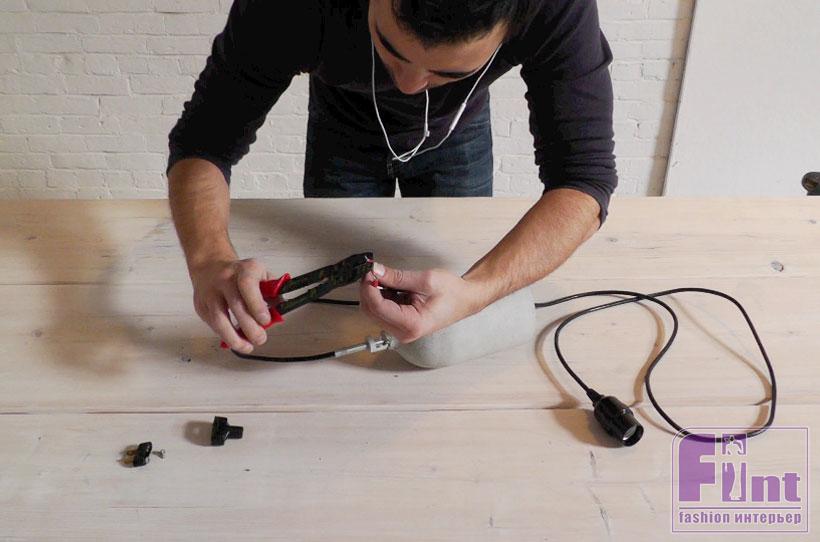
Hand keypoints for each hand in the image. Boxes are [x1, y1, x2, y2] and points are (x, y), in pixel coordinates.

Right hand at [189, 257, 274, 352]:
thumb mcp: (261, 274)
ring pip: (219, 319)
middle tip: (260, 339)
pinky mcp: (201, 305)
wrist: (210, 266)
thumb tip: (280, 311)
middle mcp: (225, 279)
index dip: (256, 305)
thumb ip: (272, 292)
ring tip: (247, 347)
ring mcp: (210, 292)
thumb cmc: (240, 274)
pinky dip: (225, 336)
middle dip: (250, 328)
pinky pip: (212, 324)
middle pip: (235, 306)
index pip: (247, 285)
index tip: (266, 321)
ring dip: (234, 338)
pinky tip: (235, 340)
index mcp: (244, 269)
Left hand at [358, 262, 486, 343]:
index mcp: (412, 324)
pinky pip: (381, 310)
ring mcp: (400, 330)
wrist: (465, 300)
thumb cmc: (452, 293)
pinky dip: (381, 295)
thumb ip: (398, 277)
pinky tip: (391, 284)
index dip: (369, 287)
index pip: (378, 307)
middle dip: (368, 289)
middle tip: (373, 269)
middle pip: (371, 311)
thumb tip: (376, 271)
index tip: (369, 270)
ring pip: (374, 311)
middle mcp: (403, 332)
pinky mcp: (399, 324)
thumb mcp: (426, 280)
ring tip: (385, 275)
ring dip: (374, 291)